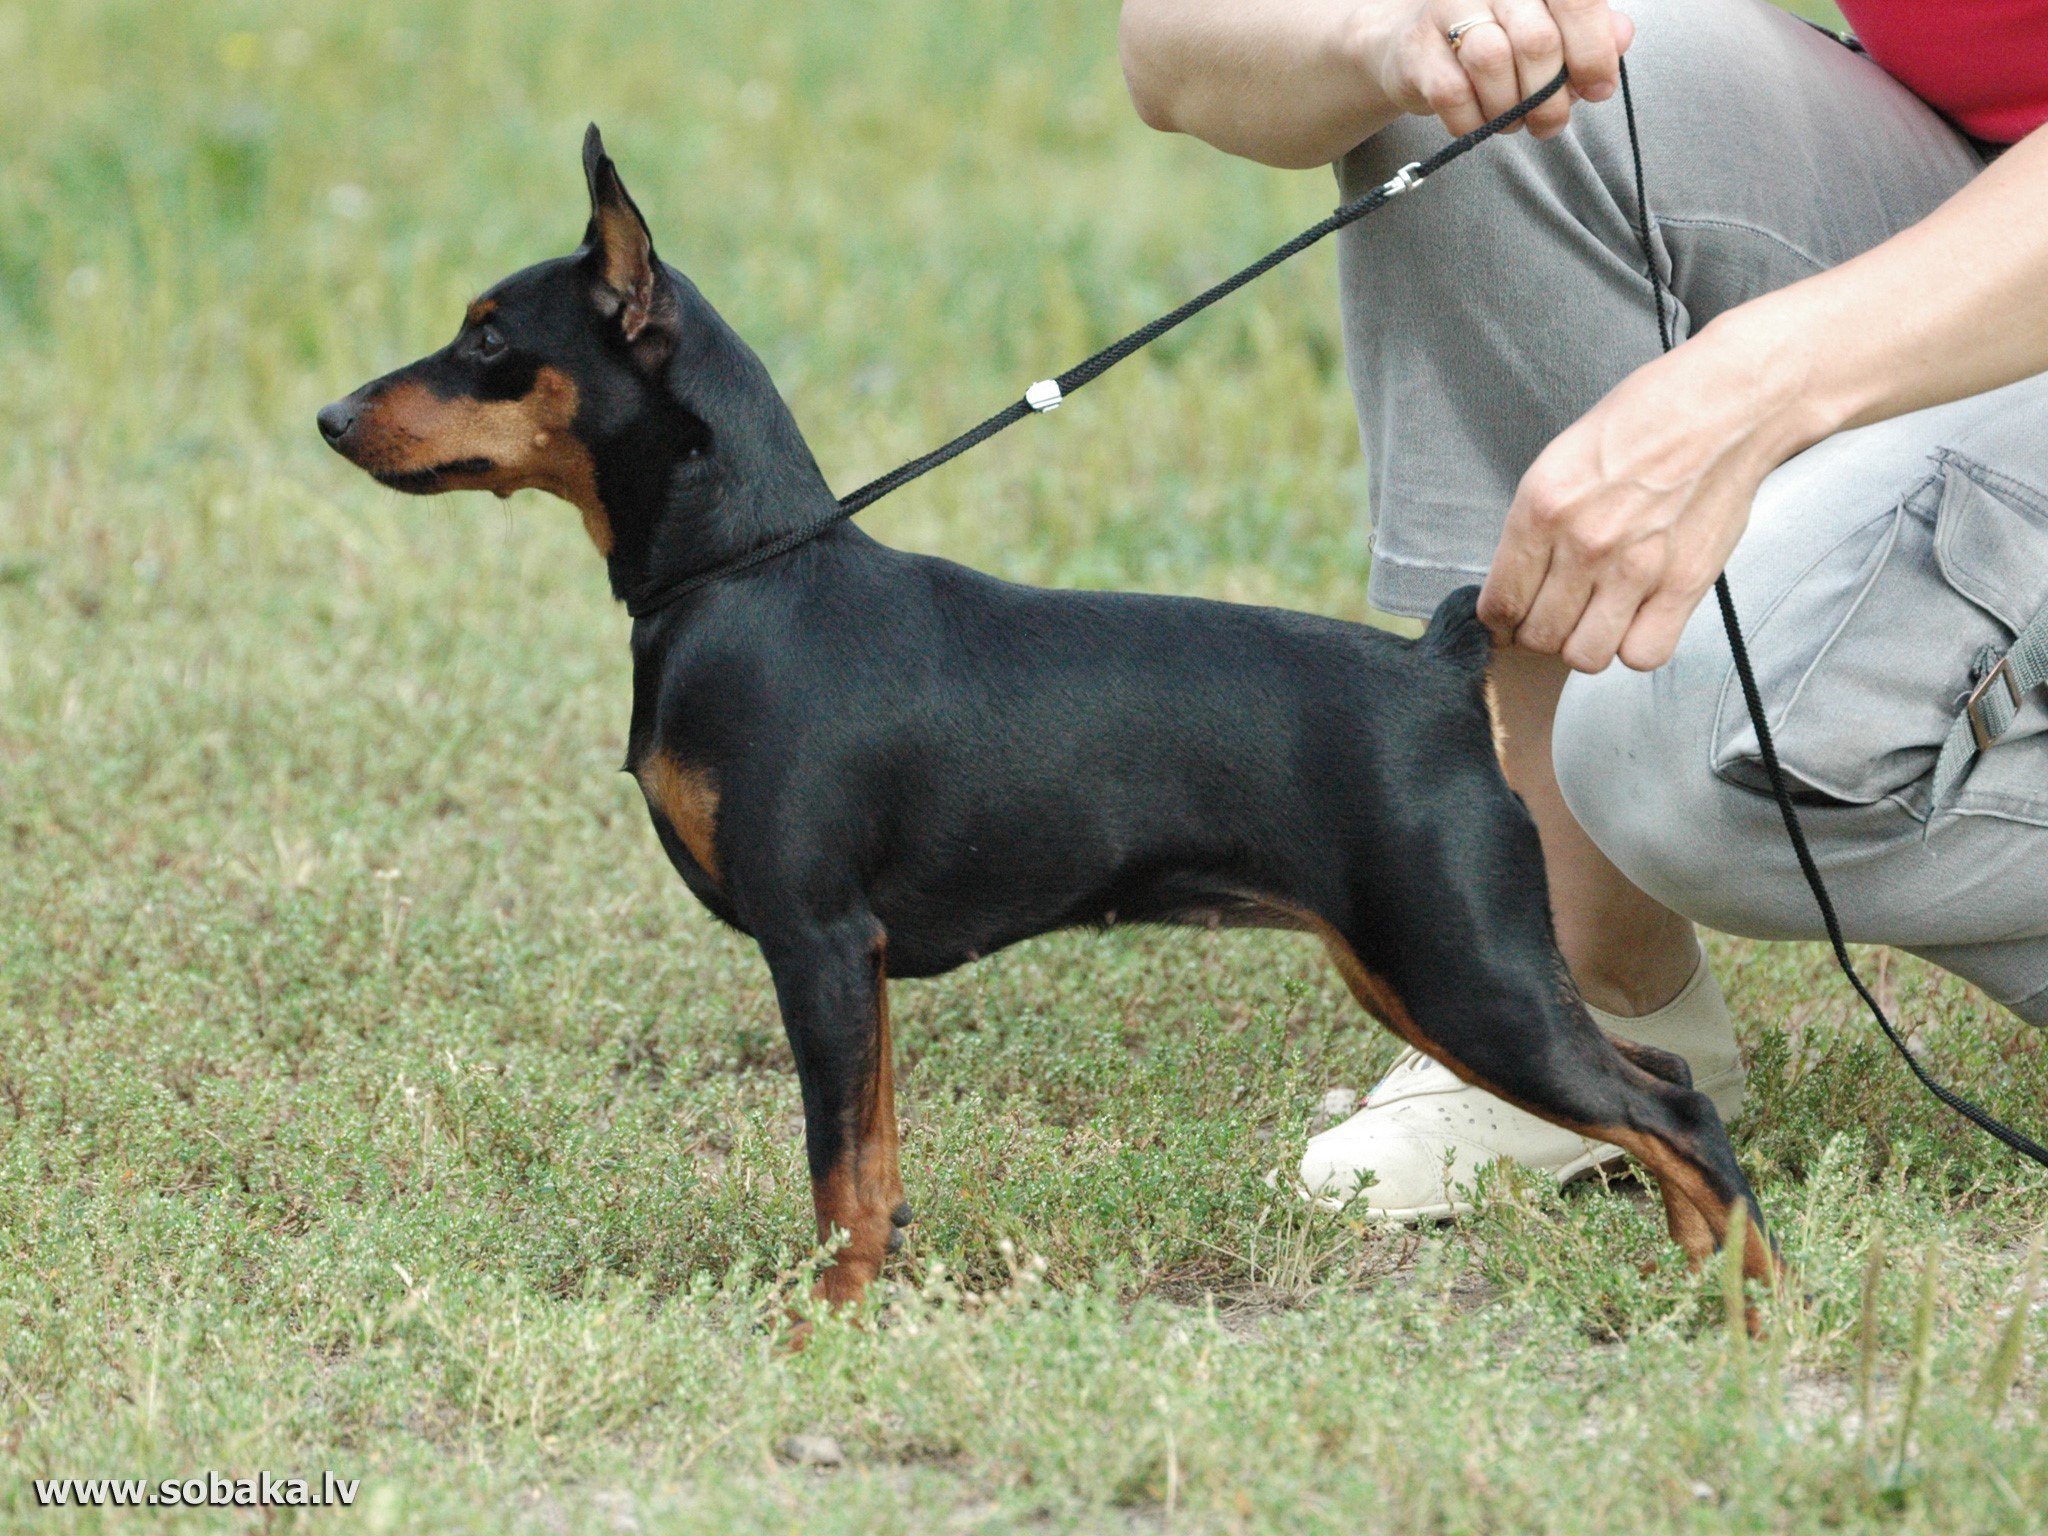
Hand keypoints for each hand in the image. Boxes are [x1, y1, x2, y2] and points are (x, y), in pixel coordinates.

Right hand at [1374, 0, 1632, 141]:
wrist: (1417, 45)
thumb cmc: (1498, 35)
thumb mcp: (1551, 28)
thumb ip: (1592, 30)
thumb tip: (1621, 38)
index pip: (1576, 1)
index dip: (1594, 51)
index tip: (1598, 88)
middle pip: (1536, 40)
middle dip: (1550, 97)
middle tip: (1550, 124)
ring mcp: (1448, 8)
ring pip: (1492, 63)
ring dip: (1510, 110)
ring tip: (1512, 121)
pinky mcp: (1417, 48)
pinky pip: (1453, 94)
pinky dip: (1474, 121)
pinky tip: (1479, 121)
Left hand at [1477, 324, 1806, 673]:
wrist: (1724, 408)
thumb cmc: (1644, 423)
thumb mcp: (1561, 460)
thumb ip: (1535, 526)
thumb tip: (1516, 584)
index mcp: (1543, 508)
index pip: (1500, 603)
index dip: (1501, 622)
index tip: (1509, 622)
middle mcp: (1584, 543)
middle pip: (1539, 636)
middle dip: (1540, 634)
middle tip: (1556, 616)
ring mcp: (1635, 568)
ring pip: (1585, 656)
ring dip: (1584, 645)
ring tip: (1595, 619)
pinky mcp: (1684, 584)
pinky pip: (1643, 654)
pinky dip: (1635, 647)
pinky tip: (1635, 620)